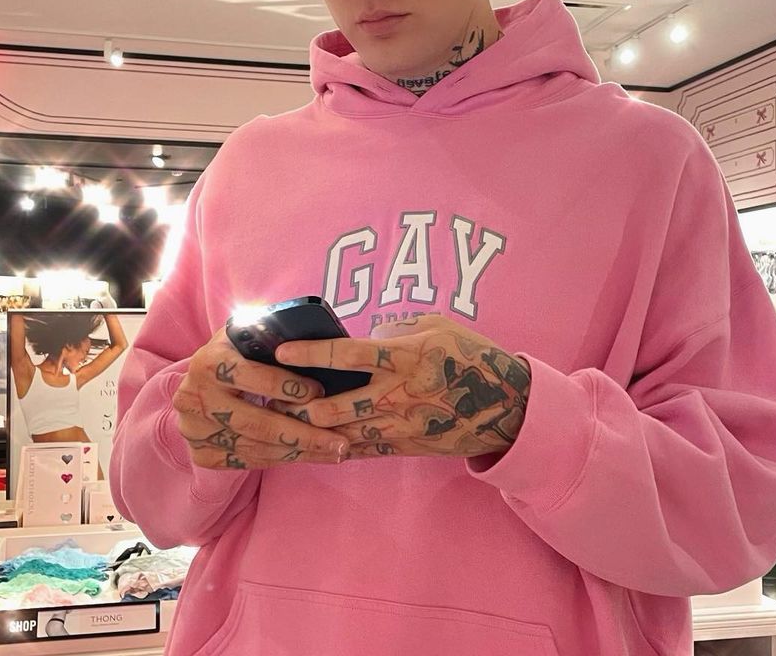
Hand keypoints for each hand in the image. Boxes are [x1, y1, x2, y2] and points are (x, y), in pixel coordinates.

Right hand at [171, 327, 351, 469]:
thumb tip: (316, 341)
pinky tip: (306, 456)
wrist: (195, 384)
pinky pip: (246, 462)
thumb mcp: (245, 334)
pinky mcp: (201, 454)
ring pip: (255, 447)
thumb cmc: (233, 354)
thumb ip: (270, 335)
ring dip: (298, 453)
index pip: (255, 377)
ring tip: (332, 453)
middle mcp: (196, 398)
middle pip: (257, 423)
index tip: (322, 392)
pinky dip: (279, 460)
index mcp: (209, 362)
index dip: (290, 386)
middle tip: (340, 443)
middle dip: (304, 435)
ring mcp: (196, 430)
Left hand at [269, 314, 530, 461]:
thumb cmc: (471, 356)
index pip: (348, 355)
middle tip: (271, 396)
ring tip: (282, 420)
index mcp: (406, 356)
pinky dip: (335, 443)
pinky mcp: (404, 446)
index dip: (312, 353)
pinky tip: (313, 439)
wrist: (504, 405)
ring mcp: (400, 425)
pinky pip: (360, 448)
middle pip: (334, 406)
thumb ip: (397, 329)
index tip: (282, 351)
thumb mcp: (438, 326)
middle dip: (299, 406)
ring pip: (342, 434)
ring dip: (311, 430)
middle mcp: (398, 394)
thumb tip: (367, 337)